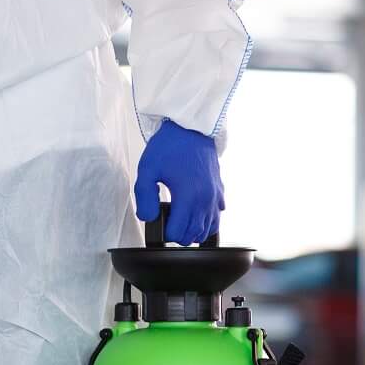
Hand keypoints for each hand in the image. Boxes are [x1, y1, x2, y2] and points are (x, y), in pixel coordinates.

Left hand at [134, 119, 222, 245]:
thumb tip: (148, 218)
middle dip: (179, 235)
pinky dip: (208, 220)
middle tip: (167, 224)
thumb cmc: (168, 147)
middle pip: (194, 234)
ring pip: (210, 228)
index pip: (178, 233)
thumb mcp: (147, 171)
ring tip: (181, 223)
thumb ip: (144, 198)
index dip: (166, 234)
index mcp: (188, 197)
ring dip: (195, 231)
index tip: (159, 225)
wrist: (191, 128)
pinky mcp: (220, 189)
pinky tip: (196, 213)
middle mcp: (205, 199)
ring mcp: (215, 195)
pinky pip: (218, 214)